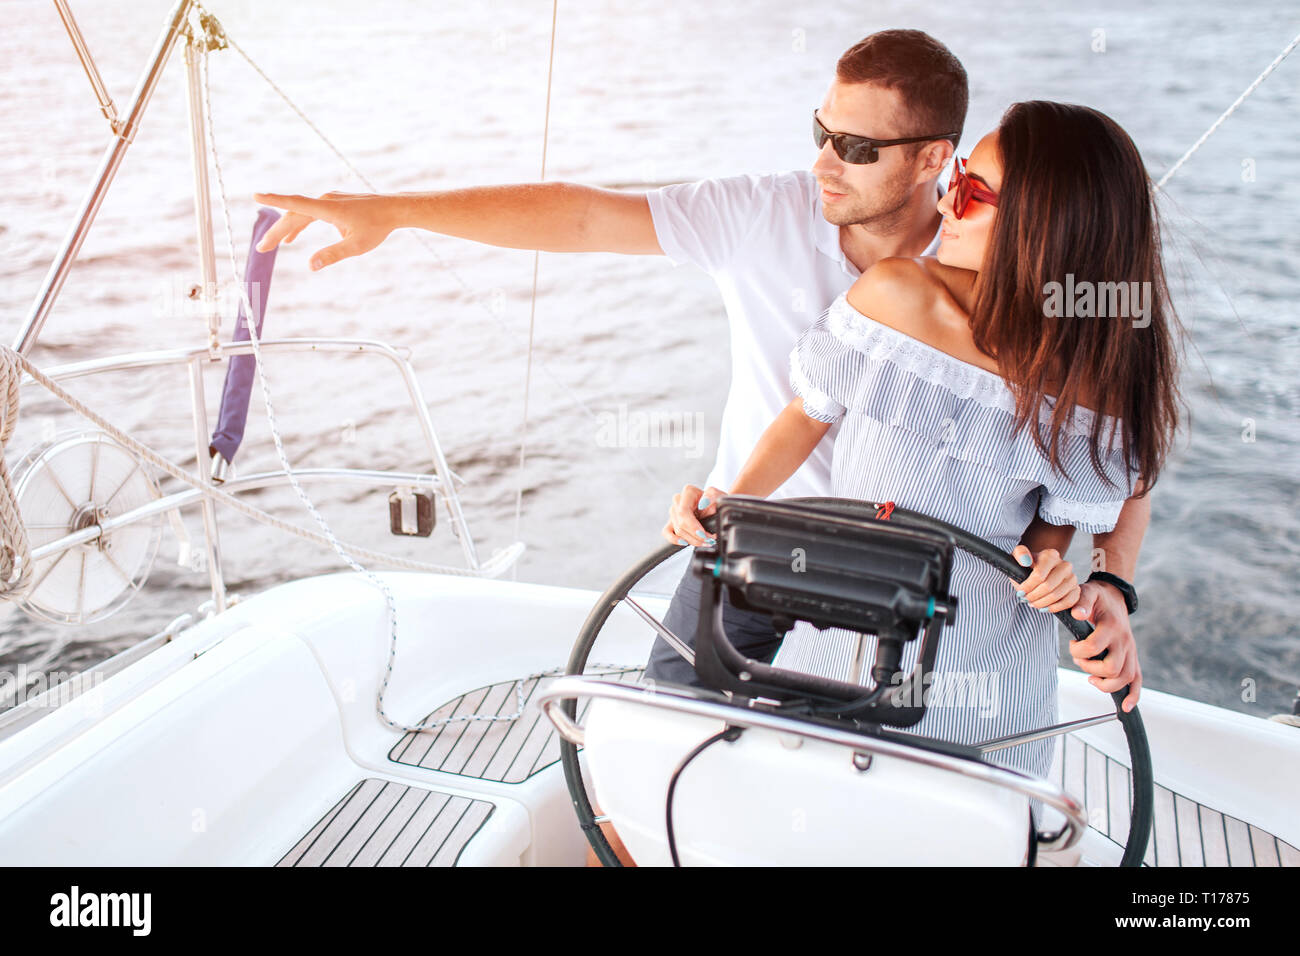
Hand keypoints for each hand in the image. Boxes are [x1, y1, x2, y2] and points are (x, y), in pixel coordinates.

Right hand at [252, 191, 393, 269]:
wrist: (394, 209)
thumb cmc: (377, 227)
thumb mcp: (356, 246)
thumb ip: (332, 255)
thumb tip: (310, 266)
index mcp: (327, 209)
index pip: (295, 204)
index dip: (274, 200)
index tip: (255, 196)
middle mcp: (325, 201)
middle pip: (294, 215)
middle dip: (276, 232)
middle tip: (262, 248)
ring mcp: (329, 200)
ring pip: (301, 214)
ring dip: (287, 229)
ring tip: (273, 245)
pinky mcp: (334, 203)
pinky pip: (310, 213)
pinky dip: (300, 224)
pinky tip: (294, 238)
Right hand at [660, 484, 727, 546]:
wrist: (716, 506)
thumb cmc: (716, 501)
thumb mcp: (719, 495)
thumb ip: (712, 496)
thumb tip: (703, 503)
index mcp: (688, 492)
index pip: (683, 512)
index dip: (693, 527)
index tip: (704, 535)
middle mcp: (678, 500)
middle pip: (680, 524)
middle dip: (695, 536)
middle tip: (709, 540)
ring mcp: (674, 511)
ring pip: (677, 531)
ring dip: (691, 540)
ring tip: (705, 541)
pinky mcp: (672, 521)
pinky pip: (667, 532)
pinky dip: (675, 540)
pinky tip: (685, 542)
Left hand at [1009, 545, 1079, 611]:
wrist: (1037, 574)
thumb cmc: (1025, 567)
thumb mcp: (1018, 557)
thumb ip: (1020, 554)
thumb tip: (1026, 561)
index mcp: (1051, 555)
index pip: (1039, 575)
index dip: (1027, 586)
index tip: (1020, 591)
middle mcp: (1065, 565)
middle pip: (1048, 586)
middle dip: (1034, 596)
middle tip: (1025, 599)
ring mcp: (1072, 577)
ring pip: (1057, 595)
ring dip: (1041, 603)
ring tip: (1032, 603)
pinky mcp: (1076, 589)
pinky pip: (1068, 602)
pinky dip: (1054, 607)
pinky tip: (1044, 608)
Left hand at [1067, 580, 1141, 712]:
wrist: (1114, 596)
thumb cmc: (1097, 597)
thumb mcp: (1087, 592)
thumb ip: (1081, 601)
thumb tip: (1076, 614)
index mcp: (1112, 626)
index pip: (1094, 647)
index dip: (1078, 650)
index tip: (1073, 644)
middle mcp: (1124, 641)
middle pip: (1111, 668)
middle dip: (1090, 668)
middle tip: (1081, 659)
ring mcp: (1130, 651)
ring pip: (1124, 678)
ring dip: (1104, 683)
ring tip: (1091, 676)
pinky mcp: (1132, 658)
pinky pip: (1138, 680)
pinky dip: (1133, 695)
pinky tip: (1126, 706)